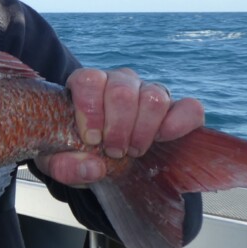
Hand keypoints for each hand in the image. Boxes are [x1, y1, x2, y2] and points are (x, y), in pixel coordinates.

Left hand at [36, 68, 204, 185]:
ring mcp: (149, 93)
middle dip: (118, 127)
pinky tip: (163, 140)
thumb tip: (94, 167)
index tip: (92, 138)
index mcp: (86, 86)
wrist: (103, 159)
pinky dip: (178, 125)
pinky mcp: (178, 109)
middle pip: (122, 90)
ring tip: (133, 151)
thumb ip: (63, 165)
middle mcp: (118, 83)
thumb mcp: (57, 162)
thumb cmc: (75, 152)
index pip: (89, 80)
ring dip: (143, 130)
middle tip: (114, 150)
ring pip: (154, 96)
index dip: (91, 109)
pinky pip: (189, 107)